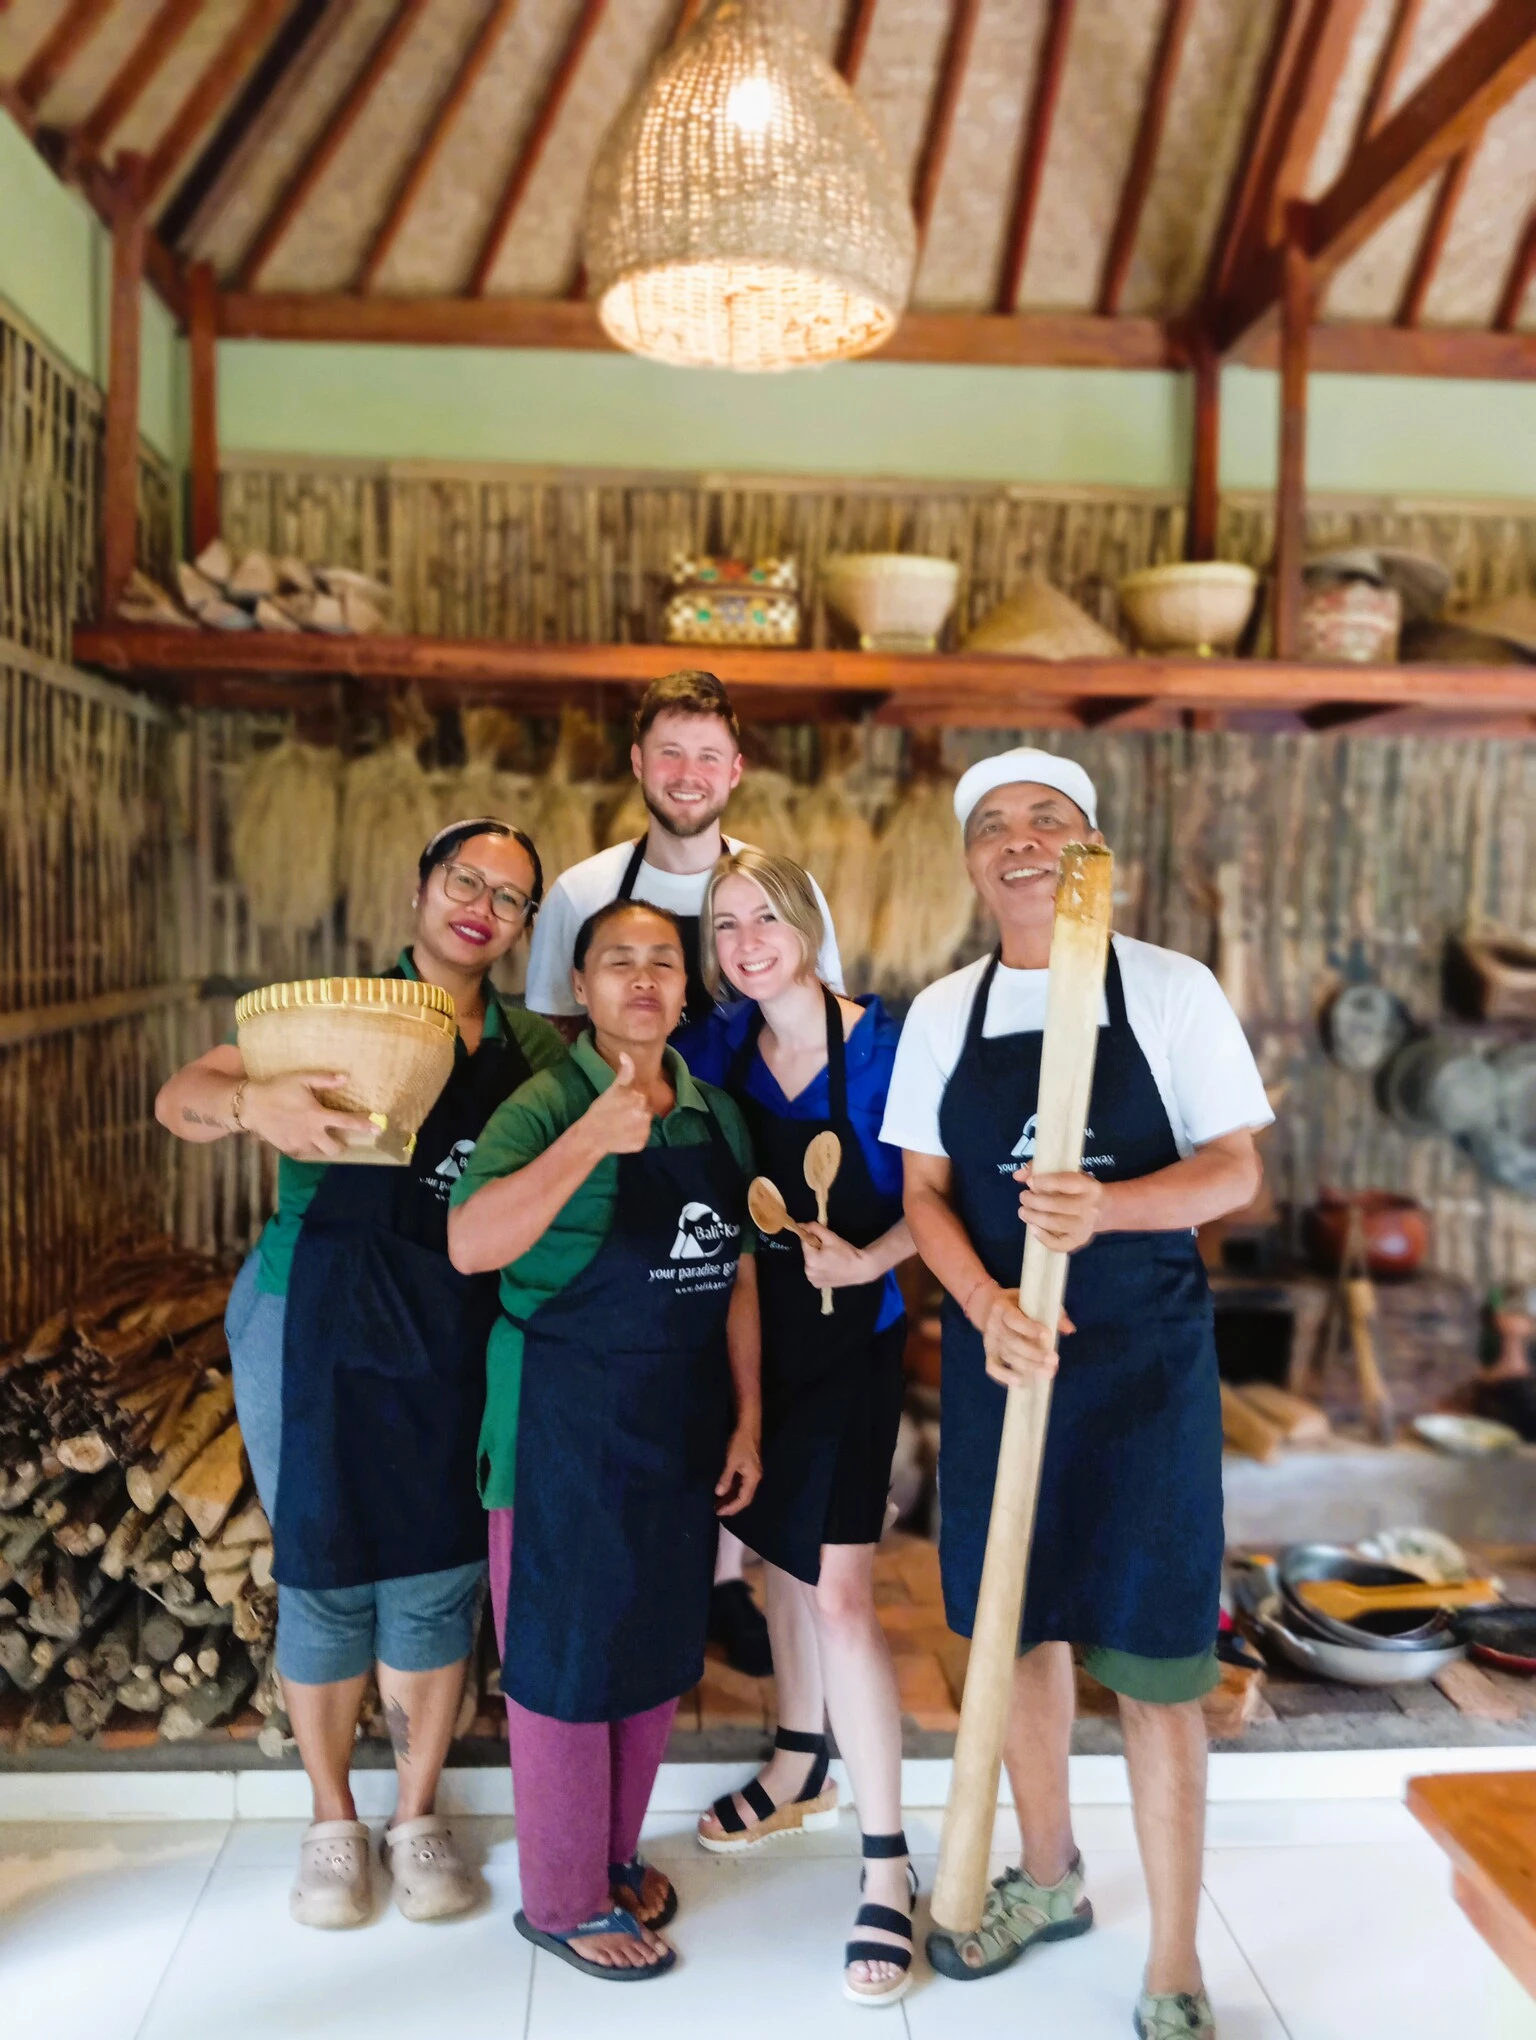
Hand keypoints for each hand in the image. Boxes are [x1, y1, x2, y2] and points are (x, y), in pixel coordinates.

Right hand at [241, 1072, 376, 1159]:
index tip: (377, 1128)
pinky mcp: (287, 1149)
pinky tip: (303, 1137)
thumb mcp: (301, 1079)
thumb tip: (346, 1077)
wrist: (250, 1106)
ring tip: (319, 1136)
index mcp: (317, 1116)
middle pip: (335, 1149)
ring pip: (319, 1153)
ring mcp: (298, 1143)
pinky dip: (307, 1147)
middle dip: (341, 1144)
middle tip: (338, 1135)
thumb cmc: (277, 1089)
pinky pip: (303, 1153)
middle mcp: (310, 1134)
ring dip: (324, 1147)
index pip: (347, 1123)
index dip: (364, 1125)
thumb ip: (325, 1079)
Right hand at [580, 1053, 653, 1157]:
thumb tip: (625, 1054)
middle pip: (646, 1109)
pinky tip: (624, 1134)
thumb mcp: (613, 1089)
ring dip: (637, 1123)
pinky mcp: (643, 1143)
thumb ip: (625, 1073)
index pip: (643, 1096)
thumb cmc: (600, 1110)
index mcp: (640, 1097)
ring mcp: (645, 1129)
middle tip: (620, 1115)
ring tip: (622, 1125)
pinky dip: (636, 1136)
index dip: (632, 1100)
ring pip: (646, 1123)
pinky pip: (643, 1136)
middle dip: (636, 1111)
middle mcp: (646, 1113)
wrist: (591, 1136)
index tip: (621, 1105)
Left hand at [715, 1421, 760, 1515]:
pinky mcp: (747, 1469)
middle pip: (744, 1498)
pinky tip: (723, 1492)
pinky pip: (740, 1484)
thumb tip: (719, 1494)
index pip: (743, 1500)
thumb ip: (726, 1478)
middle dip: (731, 1506)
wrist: (748, 1428)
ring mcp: (751, 1474)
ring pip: (742, 1491)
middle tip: (717, 1511)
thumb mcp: (731, 1461)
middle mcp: (754, 1479)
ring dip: (731, 1498)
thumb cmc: (740, 1444)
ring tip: (718, 1504)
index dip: (732, 1507)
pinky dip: (732, 1490)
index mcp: (753, 1479)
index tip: (719, 1512)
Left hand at [799, 1223, 870, 1291]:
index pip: (804, 1241)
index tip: (824, 1238)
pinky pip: (814, 1272)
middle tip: (830, 1248)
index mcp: (810, 1260)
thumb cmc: (846, 1252)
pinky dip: (819, 1268)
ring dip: (817, 1258)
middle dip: (815, 1248)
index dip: (813, 1236)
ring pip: (810, 1262)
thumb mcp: (830, 1237)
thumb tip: (801, 1225)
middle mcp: (808, 1272)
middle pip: (807, 1252)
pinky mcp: (817, 1285)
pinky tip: (830, 1267)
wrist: (860, 1269)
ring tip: (831, 1258)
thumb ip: (814, 1228)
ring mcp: (812, 1280)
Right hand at [982, 1289, 1074, 1390]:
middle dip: (1034, 1353)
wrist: (991, 1309)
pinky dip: (1004, 1377)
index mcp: (1002, 1308)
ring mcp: (990, 1342)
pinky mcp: (989, 1354)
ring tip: (1048, 1373)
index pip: (1014, 1319)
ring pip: (1008, 1357)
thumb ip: (1053, 1312)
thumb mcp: (1033, 1300)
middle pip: (1012, 1342)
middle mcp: (993, 1325)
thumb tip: (1070, 1329)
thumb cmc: (1019, 1305)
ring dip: (1028, 1367)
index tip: (1047, 1335)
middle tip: (1054, 1360)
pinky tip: (1022, 1382)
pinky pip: (992, 1368)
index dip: (1029, 1328)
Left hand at [1014, 1166, 1104, 1253]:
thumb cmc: (1076, 1189)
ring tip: (1023, 1211)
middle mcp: (1090, 1207)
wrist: (1101, 1209)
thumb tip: (1017, 1175)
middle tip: (1023, 1197)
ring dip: (1034, 1217)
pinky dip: (1043, 1238)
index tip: (1030, 1181)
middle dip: (1035, 1201)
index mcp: (1089, 1186)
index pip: (1067, 1183)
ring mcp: (1085, 1227)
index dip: (1046, 1182)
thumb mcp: (1065, 1174)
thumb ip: (1041, 1169)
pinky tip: (1032, 1227)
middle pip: (1059, 1205)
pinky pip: (1059, 1244)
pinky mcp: (1079, 1241)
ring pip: (1056, 1224)